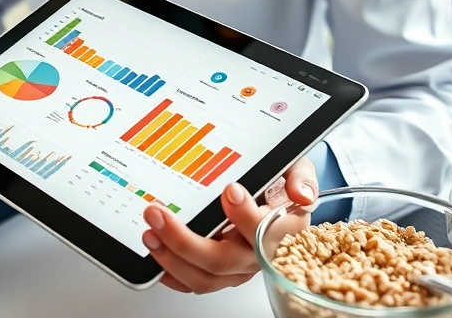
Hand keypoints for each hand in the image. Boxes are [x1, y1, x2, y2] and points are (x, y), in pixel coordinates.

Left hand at [142, 157, 317, 293]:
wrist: (279, 194)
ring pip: (204, 277)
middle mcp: (258, 254)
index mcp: (282, 230)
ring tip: (150, 233)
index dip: (245, 216)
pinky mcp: (219, 272)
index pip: (265, 232)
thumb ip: (301, 177)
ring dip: (171, 258)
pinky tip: (156, 255)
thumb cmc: (283, 181)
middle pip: (223, 260)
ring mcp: (237, 267)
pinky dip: (171, 273)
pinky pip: (194, 282)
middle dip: (185, 241)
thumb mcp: (297, 168)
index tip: (229, 190)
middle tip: (159, 215)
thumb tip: (301, 194)